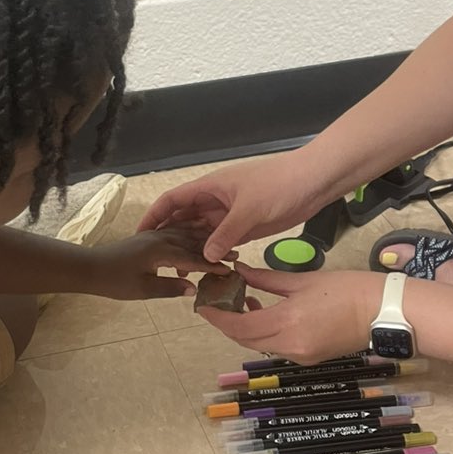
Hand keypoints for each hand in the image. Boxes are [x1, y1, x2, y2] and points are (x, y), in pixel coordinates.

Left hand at [89, 227, 236, 299]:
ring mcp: (154, 235)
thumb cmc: (115, 281)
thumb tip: (193, 289)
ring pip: (185, 234)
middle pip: (193, 243)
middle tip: (235, 254)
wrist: (91, 267)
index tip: (228, 271)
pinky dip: (189, 232)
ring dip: (204, 239)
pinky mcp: (149, 236)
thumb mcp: (144, 289)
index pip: (193, 259)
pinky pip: (174, 230)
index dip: (211, 265)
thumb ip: (170, 288)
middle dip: (213, 249)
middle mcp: (160, 239)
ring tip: (221, 242)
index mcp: (161, 252)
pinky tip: (196, 233)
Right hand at [138, 151, 324, 261]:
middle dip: (170, 238)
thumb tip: (205, 257)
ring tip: (181, 272)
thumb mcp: (248, 209)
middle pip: (183, 220)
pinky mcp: (244, 226)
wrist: (313, 182)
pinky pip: (222, 242)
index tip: (139, 235)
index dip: (154, 216)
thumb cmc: (278, 185)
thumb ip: (226, 233)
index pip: (172, 201)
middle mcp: (214, 201)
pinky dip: (214, 254)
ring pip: (202, 233)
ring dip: (191, 249)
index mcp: (209, 188)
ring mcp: (229, 214)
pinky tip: (208, 270)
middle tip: (159, 262)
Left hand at [196, 262, 384, 363]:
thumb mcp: (302, 280)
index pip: (238, 326)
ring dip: (245, 328)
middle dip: (227, 322)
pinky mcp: (309, 358)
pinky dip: (264, 332)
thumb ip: (266, 279)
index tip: (203, 304)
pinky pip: (276, 347)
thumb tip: (239, 272)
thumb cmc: (348, 289)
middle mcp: (289, 345)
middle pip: (244, 339)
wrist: (385, 312)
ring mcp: (300, 355)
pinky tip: (266, 313)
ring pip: (259, 344)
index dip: (217, 317)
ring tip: (243, 301)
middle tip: (218, 301)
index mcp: (286, 323)